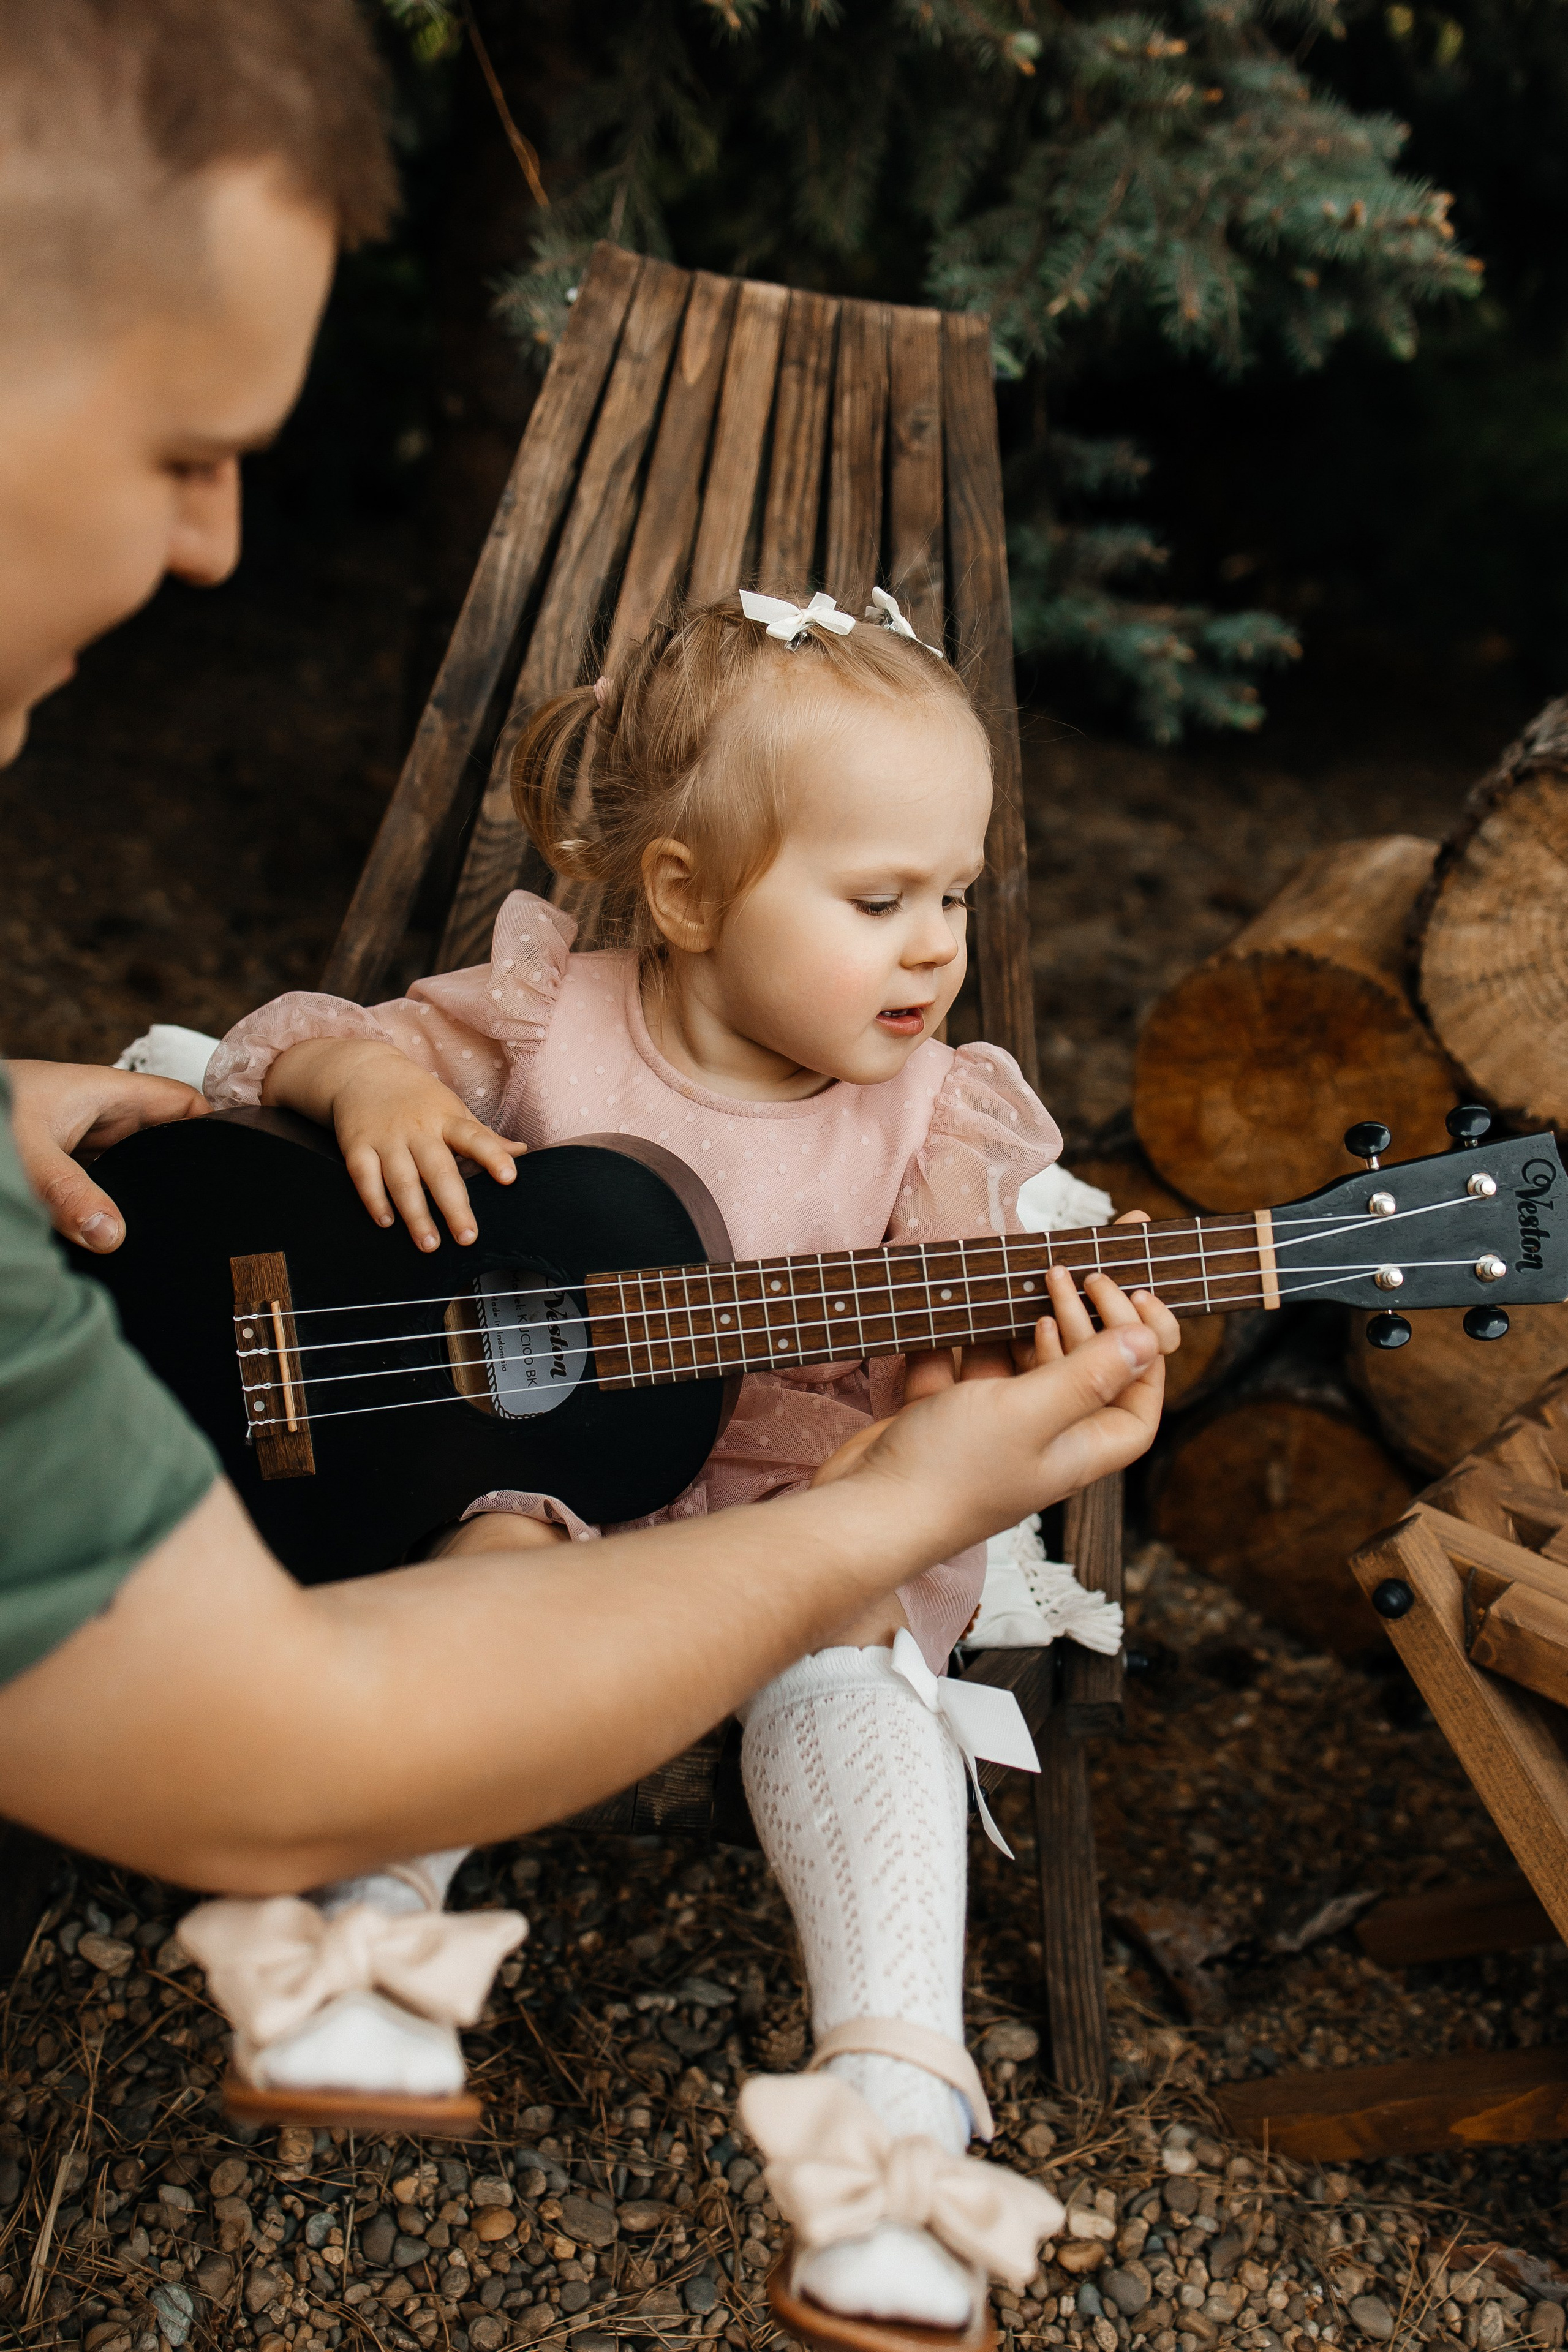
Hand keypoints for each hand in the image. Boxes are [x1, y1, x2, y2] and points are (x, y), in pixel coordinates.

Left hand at [7, 1059, 208, 1250]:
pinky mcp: (63, 1170)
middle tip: (205, 1214)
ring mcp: (84, 1145)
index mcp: (110, 1094)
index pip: (184, 1104)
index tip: (235, 1166)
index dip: (214, 1129)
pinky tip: (116, 1237)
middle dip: (182, 1175)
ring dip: (142, 1198)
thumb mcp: (26, 1147)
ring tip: (170, 1233)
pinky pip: (102, 1191)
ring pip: (133, 1172)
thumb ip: (65, 1191)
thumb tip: (110, 1236)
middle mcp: (103, 1118)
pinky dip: (110, 1212)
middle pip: (164, 1144)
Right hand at [265, 1038, 526, 1250]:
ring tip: (429, 1244)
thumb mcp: (452, 1108)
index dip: (493, 1156)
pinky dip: (374, 1200)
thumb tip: (521, 1152)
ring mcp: (386, 1138)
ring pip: (402, 1180)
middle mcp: (418, 1129)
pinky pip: (364, 1176)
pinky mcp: (357, 1146)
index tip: (509, 1177)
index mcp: (446, 1119)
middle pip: (438, 1170)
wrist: (364, 1072)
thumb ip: (483, 1136)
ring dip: (416, 1215)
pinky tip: (387, 1223)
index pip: (474, 1137)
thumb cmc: (417, 1098)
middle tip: (467, 1237)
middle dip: (453, 1206)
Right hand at [817, 1273, 1178, 1553]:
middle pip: (1082, 1376)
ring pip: (1021, 1367)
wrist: (865, 1511)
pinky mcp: (945, 1418)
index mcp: (1076, 1450)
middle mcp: (1041, 1441)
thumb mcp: (1028, 1413)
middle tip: (1070, 1275)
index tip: (1133, 1298)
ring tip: (1027, 1280)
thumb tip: (1150, 1342)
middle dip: (1084, 1322)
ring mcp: (991, 1431)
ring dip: (1024, 1323)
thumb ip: (1089, 1375)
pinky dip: (964, 1338)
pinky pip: (965, 1369)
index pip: (1136, 1402)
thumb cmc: (950, 1474)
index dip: (1145, 1354)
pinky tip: (961, 1308)